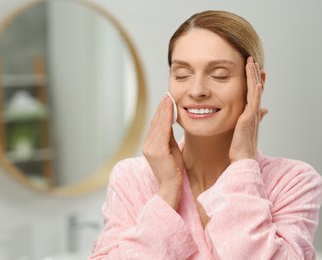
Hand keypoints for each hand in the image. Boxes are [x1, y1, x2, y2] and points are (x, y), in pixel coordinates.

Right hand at [142, 93, 183, 208]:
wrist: (170, 187)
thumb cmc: (174, 171)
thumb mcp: (172, 150)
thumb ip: (169, 138)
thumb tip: (171, 123)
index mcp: (150, 146)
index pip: (156, 125)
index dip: (161, 112)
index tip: (166, 100)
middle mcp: (147, 145)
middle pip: (155, 122)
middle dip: (162, 107)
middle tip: (167, 94)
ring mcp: (150, 148)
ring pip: (158, 124)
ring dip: (164, 110)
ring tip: (168, 98)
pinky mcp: (157, 150)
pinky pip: (163, 130)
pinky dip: (166, 118)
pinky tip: (170, 109)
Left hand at [229, 57, 267, 162]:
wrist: (242, 160)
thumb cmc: (242, 147)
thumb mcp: (246, 129)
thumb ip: (254, 118)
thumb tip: (264, 110)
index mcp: (251, 113)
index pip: (253, 92)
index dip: (254, 79)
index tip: (253, 67)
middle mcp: (253, 113)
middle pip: (255, 89)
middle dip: (253, 74)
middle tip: (252, 59)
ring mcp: (252, 116)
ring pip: (254, 93)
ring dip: (253, 78)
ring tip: (252, 64)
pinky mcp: (248, 121)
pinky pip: (253, 105)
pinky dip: (255, 94)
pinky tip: (256, 84)